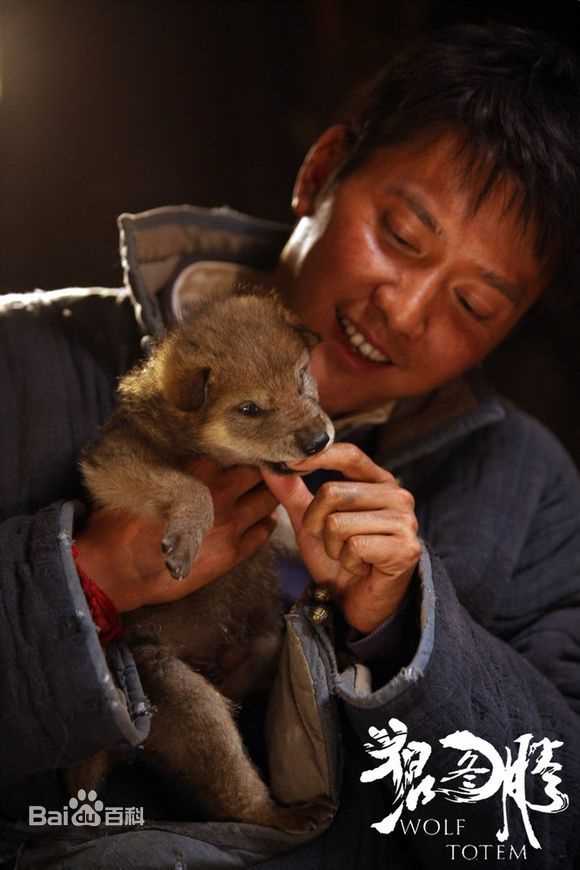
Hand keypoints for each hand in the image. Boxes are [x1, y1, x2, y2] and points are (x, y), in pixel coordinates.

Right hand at [74, 457, 278, 611]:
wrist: (120, 570)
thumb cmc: (125, 523)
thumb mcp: (149, 483)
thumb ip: (179, 469)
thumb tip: (196, 459)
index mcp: (198, 474)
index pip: (234, 454)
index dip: (243, 452)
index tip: (249, 449)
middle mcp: (220, 496)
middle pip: (256, 475)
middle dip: (262, 471)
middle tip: (265, 470)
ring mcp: (230, 526)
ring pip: (266, 503)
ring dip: (269, 496)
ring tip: (268, 492)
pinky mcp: (231, 554)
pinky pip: (262, 534)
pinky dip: (266, 524)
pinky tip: (265, 520)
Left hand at [262, 443, 419, 633]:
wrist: (358, 603)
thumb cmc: (339, 560)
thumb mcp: (310, 522)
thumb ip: (292, 492)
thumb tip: (270, 466)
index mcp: (378, 482)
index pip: (349, 454)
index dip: (318, 455)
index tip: (290, 463)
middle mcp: (397, 495)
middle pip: (333, 492)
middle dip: (316, 523)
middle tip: (331, 542)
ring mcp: (404, 521)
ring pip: (339, 522)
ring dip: (332, 547)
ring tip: (348, 556)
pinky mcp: (405, 548)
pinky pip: (354, 546)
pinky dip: (347, 562)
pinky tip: (361, 567)